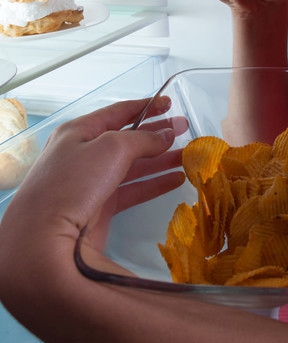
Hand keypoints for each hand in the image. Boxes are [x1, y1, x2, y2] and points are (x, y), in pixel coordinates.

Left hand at [0, 99, 184, 275]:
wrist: (44, 238)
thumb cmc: (73, 183)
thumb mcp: (111, 148)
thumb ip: (143, 139)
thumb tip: (166, 135)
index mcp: (79, 132)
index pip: (118, 112)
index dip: (146, 106)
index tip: (171, 104)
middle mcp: (83, 155)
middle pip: (128, 139)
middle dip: (157, 134)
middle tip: (186, 130)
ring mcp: (90, 183)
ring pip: (132, 166)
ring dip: (160, 161)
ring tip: (188, 157)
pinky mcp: (97, 208)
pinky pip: (131, 190)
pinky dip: (153, 184)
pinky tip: (175, 180)